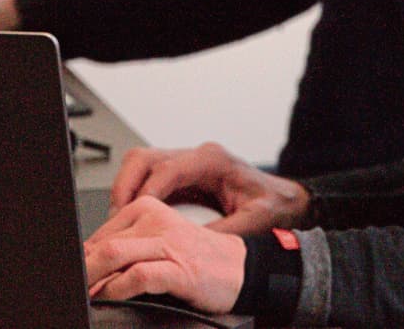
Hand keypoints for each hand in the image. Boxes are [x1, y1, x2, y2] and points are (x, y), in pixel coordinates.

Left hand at [84, 197, 245, 311]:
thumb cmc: (197, 257)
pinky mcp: (179, 267)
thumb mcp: (158, 242)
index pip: (101, 233)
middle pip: (103, 244)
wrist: (239, 267)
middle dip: (83, 270)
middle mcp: (156, 219)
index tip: (75, 276)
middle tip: (75, 288)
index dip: (82, 259)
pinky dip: (118, 288)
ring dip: (94, 279)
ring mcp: (168, 242)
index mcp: (147, 208)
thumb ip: (128, 246)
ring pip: (114, 254)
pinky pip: (138, 275)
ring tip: (89, 295)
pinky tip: (112, 296)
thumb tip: (90, 263)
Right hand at [110, 142, 310, 234]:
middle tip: (117, 216)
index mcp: (212, 160)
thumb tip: (192, 246)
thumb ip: (224, 232)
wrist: (287, 202)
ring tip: (119, 220)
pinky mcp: (182, 179)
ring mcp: (187, 165)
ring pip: (142, 166)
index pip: (168, 168)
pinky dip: (135, 197)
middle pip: (145, 159)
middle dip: (125, 185)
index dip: (147, 191)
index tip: (136, 215)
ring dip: (126, 190)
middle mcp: (196, 157)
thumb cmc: (274, 205)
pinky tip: (133, 220)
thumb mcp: (254, 220)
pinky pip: (149, 181)